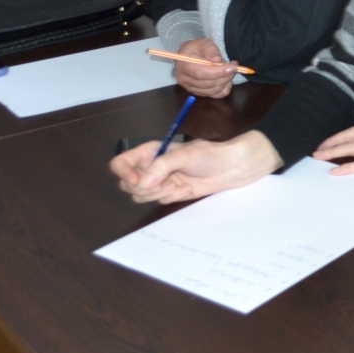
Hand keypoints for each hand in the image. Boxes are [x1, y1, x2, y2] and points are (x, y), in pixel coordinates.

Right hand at [110, 129, 282, 204]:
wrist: (232, 168)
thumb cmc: (210, 154)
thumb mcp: (185, 155)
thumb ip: (161, 167)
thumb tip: (142, 183)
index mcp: (151, 152)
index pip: (121, 163)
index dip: (124, 173)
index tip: (137, 181)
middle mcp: (152, 167)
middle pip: (127, 184)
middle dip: (143, 188)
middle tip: (164, 184)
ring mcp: (160, 181)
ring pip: (141, 196)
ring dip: (157, 194)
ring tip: (177, 185)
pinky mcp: (171, 193)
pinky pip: (160, 200)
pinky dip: (172, 196)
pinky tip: (187, 188)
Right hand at [171, 38, 238, 98]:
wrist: (188, 55)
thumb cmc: (196, 48)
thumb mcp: (203, 43)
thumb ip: (210, 49)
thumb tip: (218, 59)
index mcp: (184, 66)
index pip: (201, 73)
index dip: (218, 72)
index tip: (233, 67)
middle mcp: (184, 80)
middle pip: (208, 84)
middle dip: (225, 76)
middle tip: (235, 67)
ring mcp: (190, 88)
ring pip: (212, 91)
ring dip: (226, 82)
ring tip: (230, 72)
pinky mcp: (198, 93)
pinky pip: (214, 95)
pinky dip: (224, 89)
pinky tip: (227, 80)